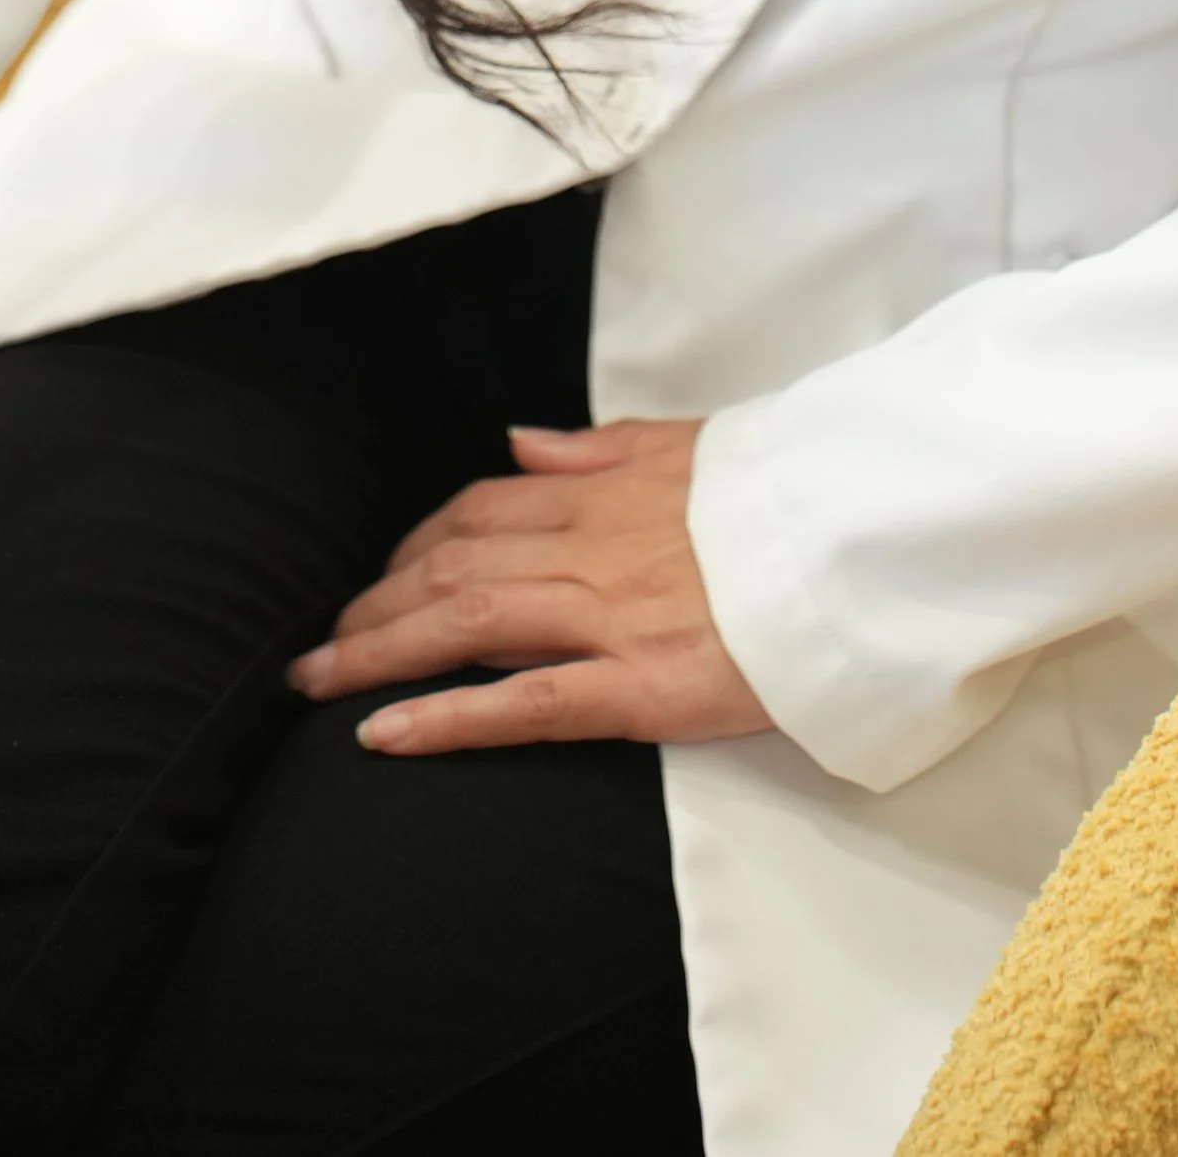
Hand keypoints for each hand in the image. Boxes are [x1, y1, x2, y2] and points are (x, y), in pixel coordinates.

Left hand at [288, 418, 771, 756]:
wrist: (858, 541)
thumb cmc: (784, 498)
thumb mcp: (689, 446)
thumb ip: (599, 448)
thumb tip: (521, 442)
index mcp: (603, 489)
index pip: (480, 510)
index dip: (417, 543)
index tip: (384, 574)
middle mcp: (590, 548)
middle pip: (451, 567)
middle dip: (374, 606)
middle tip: (320, 646)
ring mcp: (609, 618)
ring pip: (465, 626)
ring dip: (378, 653)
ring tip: (319, 682)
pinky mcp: (637, 687)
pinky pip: (522, 705)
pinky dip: (444, 718)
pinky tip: (383, 735)